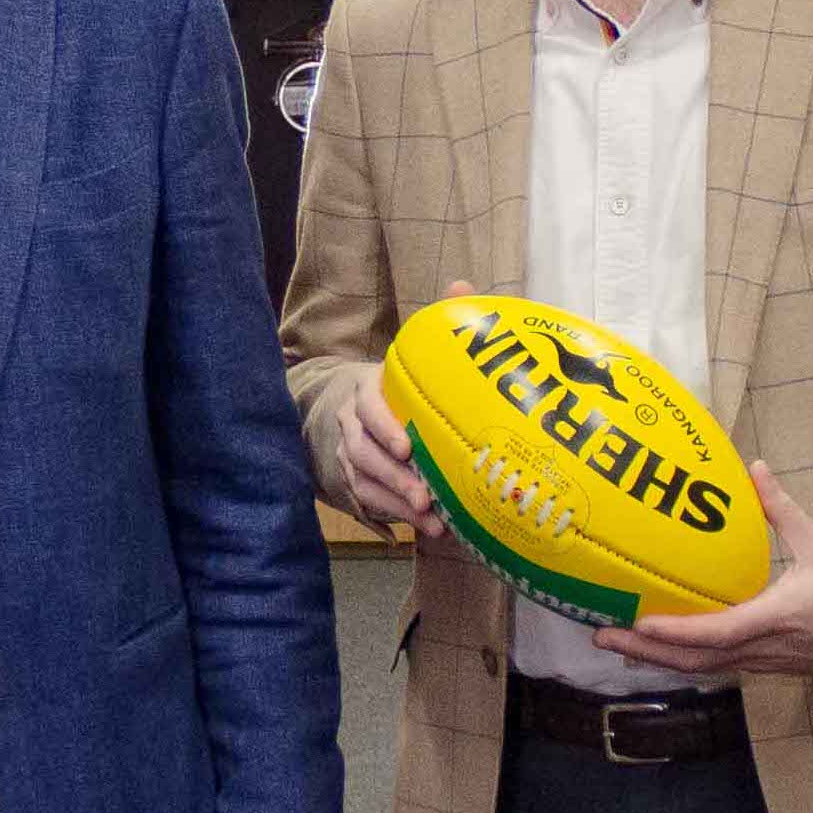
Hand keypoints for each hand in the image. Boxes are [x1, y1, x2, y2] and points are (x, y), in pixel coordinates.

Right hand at [329, 279, 476, 528]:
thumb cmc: (405, 381)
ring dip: (396, 501)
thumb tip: (462, 286)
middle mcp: (352, 422)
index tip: (407, 447)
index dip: (384, 428)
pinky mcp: (357, 480)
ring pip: (364, 480)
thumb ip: (440, 321)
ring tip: (428, 517)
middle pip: (363, 452)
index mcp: (368, 389)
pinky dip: (395, 516)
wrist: (364, 405)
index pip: (368, 407)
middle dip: (393, 477)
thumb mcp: (417, 352)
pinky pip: (369, 501)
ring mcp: (351, 453)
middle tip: (424, 496)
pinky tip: (425, 527)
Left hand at [592, 465, 812, 682]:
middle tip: (602, 634)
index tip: (643, 623)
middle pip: (696, 659)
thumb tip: (756, 468)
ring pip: (699, 667)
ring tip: (614, 642)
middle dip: (646, 650)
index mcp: (778, 617)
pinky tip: (651, 649)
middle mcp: (762, 647)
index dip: (680, 631)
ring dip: (655, 658)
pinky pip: (711, 666)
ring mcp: (759, 662)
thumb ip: (784, 509)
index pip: (720, 632)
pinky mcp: (759, 665)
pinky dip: (677, 659)